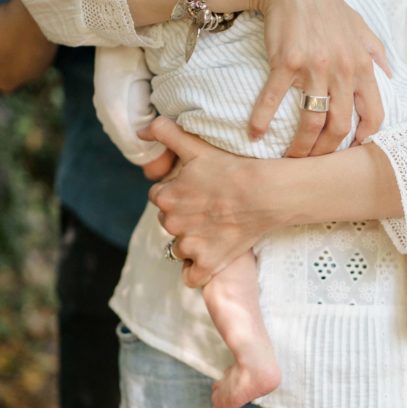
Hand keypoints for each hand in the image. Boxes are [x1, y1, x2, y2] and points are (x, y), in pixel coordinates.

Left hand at [143, 118, 272, 287]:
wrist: (265, 193)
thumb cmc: (232, 168)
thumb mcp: (197, 146)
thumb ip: (166, 134)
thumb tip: (141, 130)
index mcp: (166, 197)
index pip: (160, 198)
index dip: (178, 193)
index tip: (197, 191)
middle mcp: (172, 224)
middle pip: (169, 223)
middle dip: (183, 218)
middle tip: (209, 209)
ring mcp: (190, 247)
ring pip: (179, 249)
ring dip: (191, 243)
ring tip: (214, 230)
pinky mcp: (208, 264)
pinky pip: (191, 277)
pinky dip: (198, 271)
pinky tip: (210, 257)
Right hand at [247, 0, 389, 157]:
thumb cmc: (327, 7)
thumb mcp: (361, 27)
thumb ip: (377, 53)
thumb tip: (390, 75)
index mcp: (362, 67)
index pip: (373, 114)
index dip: (364, 138)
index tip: (351, 150)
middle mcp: (342, 71)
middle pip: (338, 126)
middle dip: (326, 152)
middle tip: (314, 163)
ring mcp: (314, 68)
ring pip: (311, 121)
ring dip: (299, 147)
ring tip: (290, 158)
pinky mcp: (285, 63)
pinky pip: (273, 99)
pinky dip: (261, 120)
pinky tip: (254, 134)